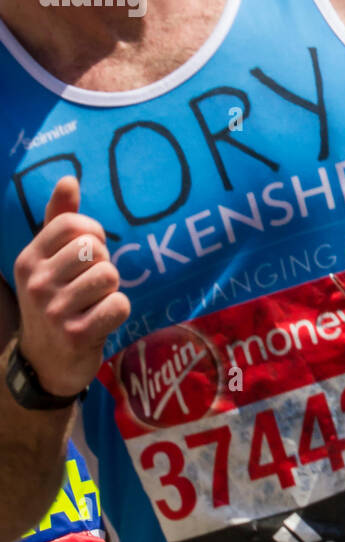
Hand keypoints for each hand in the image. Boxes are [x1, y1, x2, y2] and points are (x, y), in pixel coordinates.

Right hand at [12, 177, 129, 397]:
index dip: (93, 234)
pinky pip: (119, 305)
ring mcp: (53, 310)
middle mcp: (35, 282)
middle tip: (90, 286)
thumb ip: (59, 220)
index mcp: (28, 259)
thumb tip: (68, 179)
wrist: (45, 362)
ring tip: (94, 303)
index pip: (73, 225)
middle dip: (103, 264)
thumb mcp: (49, 261)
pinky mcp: (76, 335)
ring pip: (110, 276)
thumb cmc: (56, 301)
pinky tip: (101, 321)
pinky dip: (118, 311)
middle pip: (95, 249)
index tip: (90, 252)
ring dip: (111, 290)